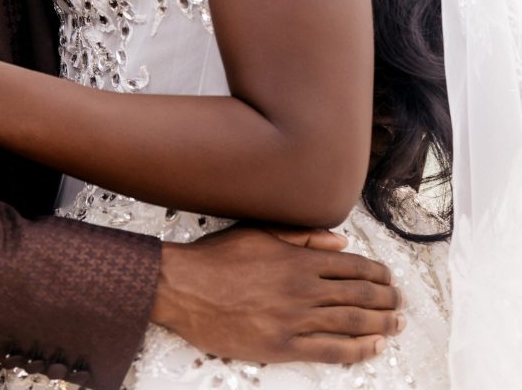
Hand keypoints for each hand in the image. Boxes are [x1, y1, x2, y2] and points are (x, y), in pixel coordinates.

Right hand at [151, 225, 402, 364]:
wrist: (183, 288)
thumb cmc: (217, 258)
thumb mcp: (260, 233)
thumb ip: (303, 236)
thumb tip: (340, 242)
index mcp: (299, 258)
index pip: (351, 266)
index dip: (376, 273)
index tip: (389, 278)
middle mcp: (303, 288)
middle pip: (359, 295)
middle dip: (386, 300)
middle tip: (400, 304)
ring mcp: (295, 319)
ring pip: (351, 322)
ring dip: (380, 323)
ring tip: (396, 324)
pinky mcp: (282, 346)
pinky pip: (330, 351)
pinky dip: (356, 350)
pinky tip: (372, 348)